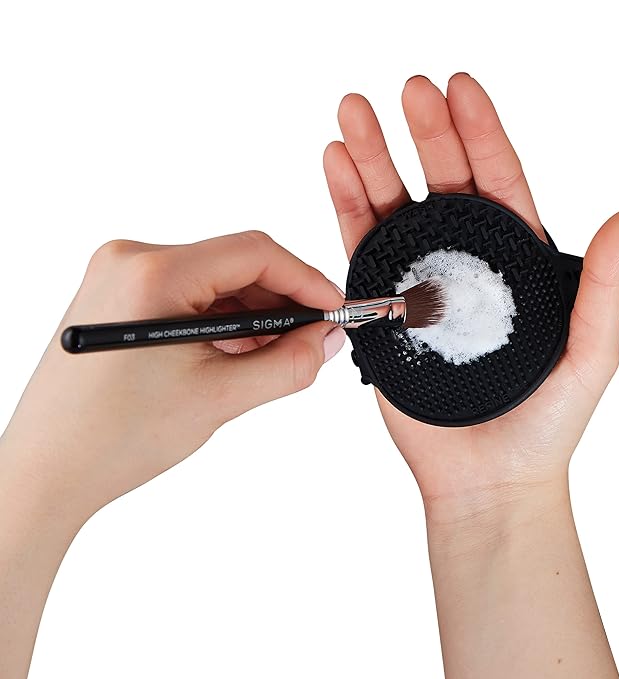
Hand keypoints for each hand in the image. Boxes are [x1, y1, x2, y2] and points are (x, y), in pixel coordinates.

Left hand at [0, 231, 344, 522]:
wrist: (49, 471)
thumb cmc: (112, 439)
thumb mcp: (220, 398)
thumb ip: (288, 364)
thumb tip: (325, 339)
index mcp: (152, 273)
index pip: (254, 253)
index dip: (305, 281)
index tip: (333, 309)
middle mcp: (130, 260)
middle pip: (234, 264)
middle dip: (280, 302)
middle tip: (313, 339)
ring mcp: (120, 277)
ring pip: (213, 282)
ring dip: (252, 314)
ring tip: (276, 354)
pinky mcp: (119, 298)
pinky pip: (188, 295)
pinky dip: (221, 321)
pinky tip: (239, 352)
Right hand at [323, 74, 618, 519]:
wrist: (488, 477)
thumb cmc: (545, 423)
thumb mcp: (591, 352)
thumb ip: (606, 285)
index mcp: (514, 263)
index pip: (497, 183)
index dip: (480, 133)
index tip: (459, 87)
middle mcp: (464, 265)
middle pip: (441, 185)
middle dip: (421, 134)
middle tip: (403, 89)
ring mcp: (418, 284)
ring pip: (393, 209)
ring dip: (372, 159)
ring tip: (352, 114)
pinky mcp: (382, 310)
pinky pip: (360, 251)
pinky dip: (346, 207)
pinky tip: (335, 168)